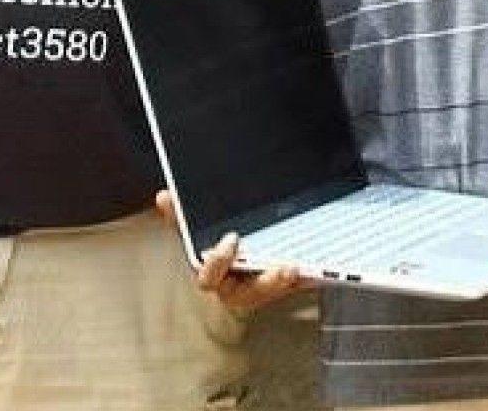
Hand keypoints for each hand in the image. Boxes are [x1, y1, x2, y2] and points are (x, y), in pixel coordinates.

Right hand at [155, 189, 311, 313]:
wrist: (234, 284)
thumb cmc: (216, 259)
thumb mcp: (197, 236)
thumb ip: (180, 219)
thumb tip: (164, 196)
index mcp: (214, 275)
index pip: (210, 274)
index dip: (219, 260)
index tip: (231, 239)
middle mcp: (237, 288)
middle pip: (252, 291)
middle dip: (269, 281)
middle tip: (286, 267)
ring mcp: (261, 291)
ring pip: (278, 291)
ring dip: (291, 280)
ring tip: (303, 267)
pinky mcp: (283, 290)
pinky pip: (300, 285)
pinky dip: (311, 278)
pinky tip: (323, 269)